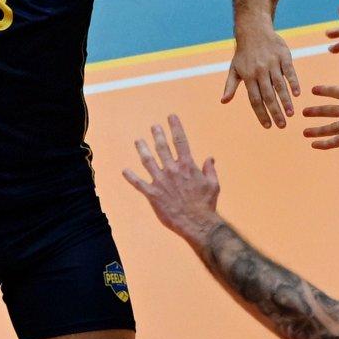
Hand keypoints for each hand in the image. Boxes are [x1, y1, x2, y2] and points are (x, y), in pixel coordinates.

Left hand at [122, 113, 220, 241]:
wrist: (197, 222)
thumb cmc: (206, 204)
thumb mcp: (213, 184)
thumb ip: (210, 170)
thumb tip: (210, 158)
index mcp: (187, 165)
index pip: (180, 141)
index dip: (175, 127)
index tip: (171, 116)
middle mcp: (172, 170)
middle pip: (162, 147)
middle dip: (157, 135)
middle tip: (153, 127)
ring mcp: (161, 181)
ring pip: (147, 160)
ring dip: (142, 149)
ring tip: (138, 141)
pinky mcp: (152, 194)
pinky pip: (138, 183)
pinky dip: (130, 177)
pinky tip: (125, 170)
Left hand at [221, 24, 299, 129]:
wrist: (254, 29)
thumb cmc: (243, 54)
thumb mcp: (233, 69)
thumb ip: (230, 86)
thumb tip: (223, 101)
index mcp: (248, 77)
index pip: (255, 100)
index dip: (261, 114)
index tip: (267, 126)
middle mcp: (260, 71)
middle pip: (268, 96)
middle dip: (275, 112)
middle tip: (282, 126)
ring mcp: (272, 63)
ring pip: (280, 85)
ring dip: (286, 101)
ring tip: (291, 114)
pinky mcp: (284, 56)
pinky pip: (289, 72)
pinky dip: (294, 83)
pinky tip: (297, 94)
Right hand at [301, 81, 338, 149]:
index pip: (334, 92)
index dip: (324, 91)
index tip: (313, 89)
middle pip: (328, 111)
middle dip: (316, 112)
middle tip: (303, 112)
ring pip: (329, 128)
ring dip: (317, 130)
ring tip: (304, 132)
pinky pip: (335, 141)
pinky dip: (324, 143)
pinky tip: (314, 145)